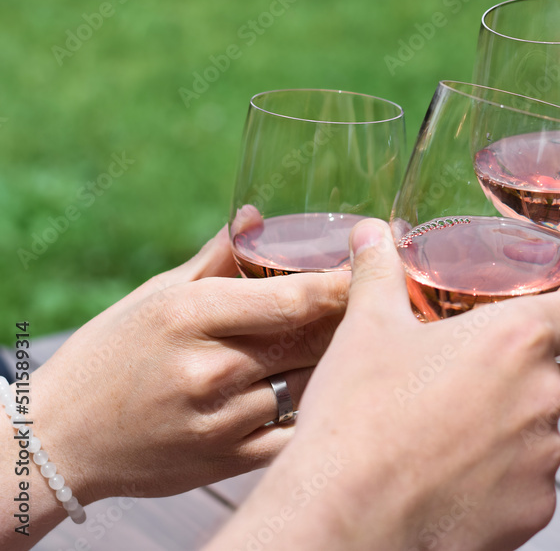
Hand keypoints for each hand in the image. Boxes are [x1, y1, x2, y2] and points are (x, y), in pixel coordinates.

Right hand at [29, 226, 349, 503]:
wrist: (61, 441)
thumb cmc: (110, 357)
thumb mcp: (155, 296)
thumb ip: (217, 259)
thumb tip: (258, 218)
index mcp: (192, 316)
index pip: (294, 298)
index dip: (343, 283)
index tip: (371, 268)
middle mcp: (211, 369)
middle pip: (314, 339)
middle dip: (351, 319)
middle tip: (378, 303)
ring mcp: (223, 421)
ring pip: (314, 384)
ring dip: (340, 363)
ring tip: (359, 346)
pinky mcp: (230, 461)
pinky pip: (298, 430)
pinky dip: (315, 410)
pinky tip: (323, 395)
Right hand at [208, 219, 559, 550]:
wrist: (347, 513)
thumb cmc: (360, 418)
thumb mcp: (366, 330)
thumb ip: (380, 273)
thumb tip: (371, 234)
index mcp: (517, 338)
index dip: (555, 315)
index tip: (522, 327)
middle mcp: (546, 394)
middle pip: (545, 376)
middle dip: (508, 381)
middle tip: (451, 389)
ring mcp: (545, 457)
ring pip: (535, 434)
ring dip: (502, 434)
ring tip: (441, 441)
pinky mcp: (536, 509)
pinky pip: (527, 486)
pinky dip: (499, 485)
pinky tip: (449, 483)